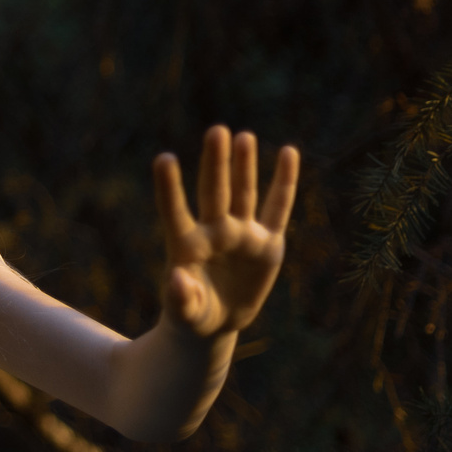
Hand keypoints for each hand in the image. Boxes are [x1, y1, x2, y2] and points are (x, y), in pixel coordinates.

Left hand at [154, 126, 297, 339]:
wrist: (214, 321)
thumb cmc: (191, 313)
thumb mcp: (184, 312)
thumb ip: (181, 296)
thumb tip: (178, 278)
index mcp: (186, 244)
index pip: (174, 210)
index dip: (170, 187)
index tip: (163, 158)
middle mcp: (214, 232)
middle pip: (215, 192)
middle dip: (216, 164)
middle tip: (216, 130)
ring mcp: (241, 234)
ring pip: (244, 194)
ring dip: (244, 166)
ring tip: (243, 135)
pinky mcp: (267, 244)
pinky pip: (279, 209)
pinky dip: (285, 182)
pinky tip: (288, 152)